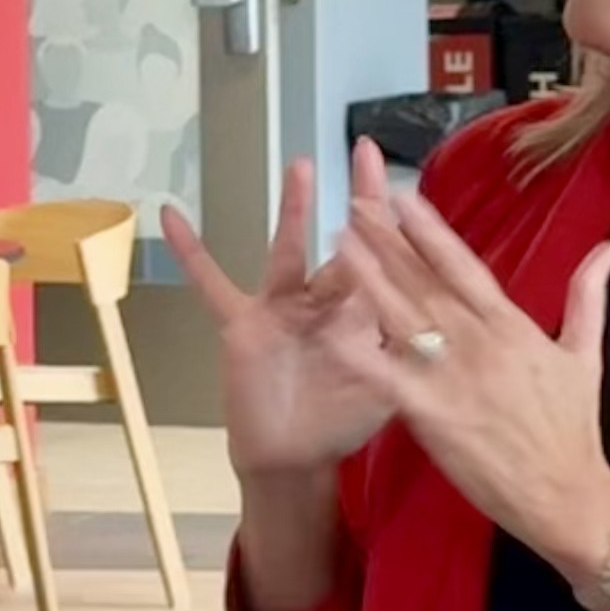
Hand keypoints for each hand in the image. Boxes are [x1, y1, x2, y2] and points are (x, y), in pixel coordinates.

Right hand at [161, 158, 403, 479]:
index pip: (387, 262)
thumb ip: (403, 353)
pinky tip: (172, 217)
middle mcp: (324, 301)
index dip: (399, 224)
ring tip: (301, 168)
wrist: (293, 459)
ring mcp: (282, 308)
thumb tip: (437, 323)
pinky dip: (192, 254)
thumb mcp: (386, 387)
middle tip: (365, 151)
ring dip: (294, 211)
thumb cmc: (340, 421)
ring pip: (290, 253)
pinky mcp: (243, 325)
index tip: (415, 181)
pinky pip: (213, 285)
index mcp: (364, 313)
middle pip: (345, 242)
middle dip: (357, 199)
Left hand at [319, 145, 609, 570]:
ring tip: (339, 243)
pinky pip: (391, 380)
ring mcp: (457, 379)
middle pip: (426, 284)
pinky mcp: (436, 417)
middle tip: (356, 204)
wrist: (566, 496)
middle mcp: (482, 344)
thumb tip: (609, 247)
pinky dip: (363, 356)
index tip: (403, 198)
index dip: (432, 231)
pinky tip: (333, 332)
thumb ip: (589, 296)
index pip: (465, 267)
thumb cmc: (573, 430)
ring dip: (370, 279)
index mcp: (513, 327)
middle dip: (390, 243)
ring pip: (405, 318)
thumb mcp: (586, 355)